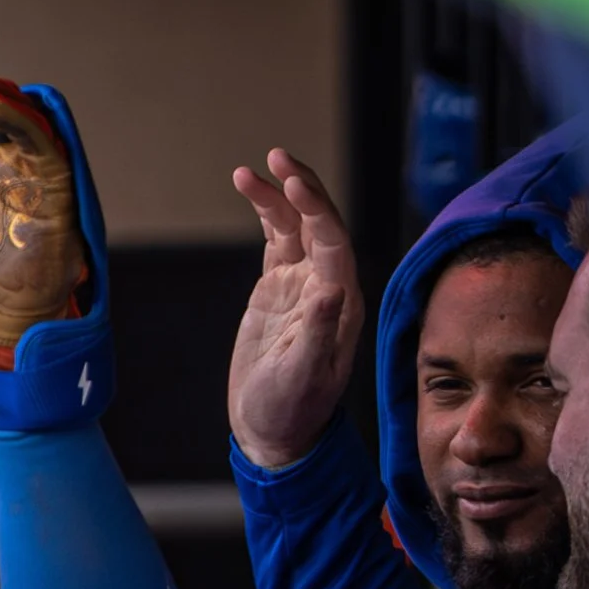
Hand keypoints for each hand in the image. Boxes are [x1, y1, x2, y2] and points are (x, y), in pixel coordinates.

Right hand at [228, 149, 361, 467]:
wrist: (274, 431)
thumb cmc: (291, 410)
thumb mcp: (304, 376)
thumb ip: (320, 332)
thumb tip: (333, 289)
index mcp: (342, 304)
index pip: (334, 242)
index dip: (316, 209)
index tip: (291, 181)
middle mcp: (329, 287)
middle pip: (319, 224)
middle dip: (300, 188)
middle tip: (276, 157)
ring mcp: (302, 285)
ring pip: (294, 227)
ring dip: (276, 196)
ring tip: (247, 171)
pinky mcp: (278, 289)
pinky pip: (276, 241)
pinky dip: (264, 214)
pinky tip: (248, 189)